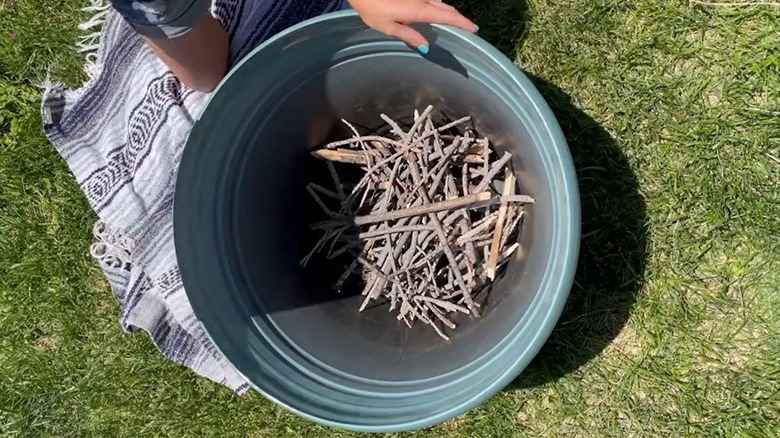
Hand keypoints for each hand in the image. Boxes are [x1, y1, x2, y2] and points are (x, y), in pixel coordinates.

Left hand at [348, 0, 477, 53]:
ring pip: (439, 2)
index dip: (462, 23)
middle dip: (459, 18)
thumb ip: (409, 35)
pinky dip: (438, 6)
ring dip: (448, 11)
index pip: (447, 16)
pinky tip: (435, 11)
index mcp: (418, 10)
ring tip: (455, 21)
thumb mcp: (388, 27)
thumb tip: (426, 47)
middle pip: (446, 8)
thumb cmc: (372, 8)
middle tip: (469, 27)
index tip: (474, 29)